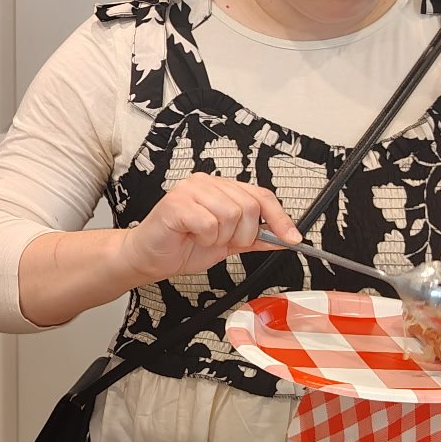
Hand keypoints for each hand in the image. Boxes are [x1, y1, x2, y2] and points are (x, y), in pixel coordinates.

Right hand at [119, 173, 298, 285]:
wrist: (148, 258)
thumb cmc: (181, 246)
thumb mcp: (227, 244)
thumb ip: (255, 238)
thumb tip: (284, 237)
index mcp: (220, 187)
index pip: (261, 195)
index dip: (280, 218)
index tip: (292, 238)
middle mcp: (206, 183)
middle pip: (249, 206)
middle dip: (242, 234)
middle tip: (222, 241)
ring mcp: (190, 190)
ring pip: (231, 214)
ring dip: (220, 237)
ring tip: (203, 238)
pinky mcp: (176, 204)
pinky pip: (209, 223)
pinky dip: (205, 238)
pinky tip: (191, 236)